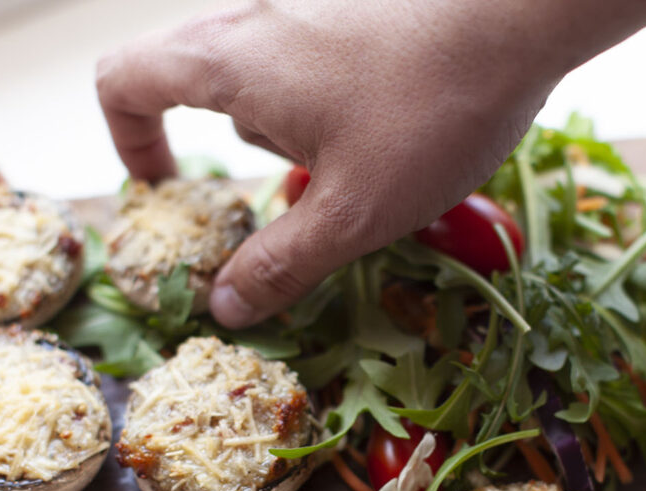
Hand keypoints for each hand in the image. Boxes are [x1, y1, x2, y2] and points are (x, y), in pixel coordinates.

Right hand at [96, 0, 645, 327]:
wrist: (522, 17)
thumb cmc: (431, 109)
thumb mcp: (350, 213)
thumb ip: (280, 263)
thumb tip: (226, 307)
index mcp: (230, 64)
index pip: (123, 82)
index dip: (128, 141)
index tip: (167, 191)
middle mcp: (256, 22)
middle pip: (195, 84)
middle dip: (235, 153)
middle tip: (287, 199)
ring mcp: (308, 9)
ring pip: (265, 78)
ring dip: (294, 133)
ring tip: (364, 167)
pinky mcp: (353, 14)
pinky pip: (313, 63)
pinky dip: (330, 109)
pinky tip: (390, 136)